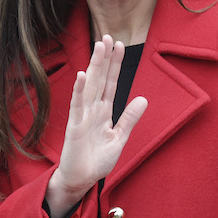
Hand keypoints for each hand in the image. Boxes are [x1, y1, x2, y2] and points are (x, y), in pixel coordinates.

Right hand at [46, 35, 147, 217]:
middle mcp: (92, 110)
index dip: (115, 65)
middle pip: (100, 79)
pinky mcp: (75, 127)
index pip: (111, 83)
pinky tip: (83, 76)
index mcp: (104, 112)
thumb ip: (130, 119)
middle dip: (104, 58)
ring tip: (98, 47)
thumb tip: (143, 98)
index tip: (119, 45)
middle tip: (107, 36)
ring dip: (94, 66)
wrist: (81, 180)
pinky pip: (78, 106)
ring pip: (90, 86)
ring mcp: (83, 116)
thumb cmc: (97, 160)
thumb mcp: (119, 138)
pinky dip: (80, 91)